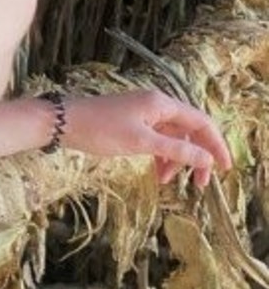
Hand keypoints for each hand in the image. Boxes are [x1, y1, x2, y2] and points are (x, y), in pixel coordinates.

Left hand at [62, 88, 232, 188]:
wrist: (62, 123)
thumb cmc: (100, 129)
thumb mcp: (141, 143)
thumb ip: (175, 151)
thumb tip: (206, 159)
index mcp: (161, 104)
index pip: (201, 122)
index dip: (216, 145)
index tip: (225, 169)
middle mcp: (156, 104)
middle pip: (189, 130)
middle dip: (197, 156)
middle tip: (200, 184)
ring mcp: (143, 113)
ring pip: (172, 137)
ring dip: (176, 159)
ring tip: (167, 181)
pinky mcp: (132, 122)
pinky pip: (156, 139)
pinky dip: (161, 156)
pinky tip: (157, 173)